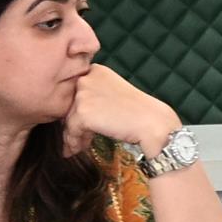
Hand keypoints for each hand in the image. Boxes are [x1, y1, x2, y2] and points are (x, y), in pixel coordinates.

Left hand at [63, 65, 180, 157]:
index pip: (76, 91)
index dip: (76, 108)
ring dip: (72, 135)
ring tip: (76, 147)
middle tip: (75, 138)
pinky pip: (71, 131)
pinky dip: (74, 142)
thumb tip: (75, 113)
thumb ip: (96, 96)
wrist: (153, 123)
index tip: (78, 122)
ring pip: (68, 119)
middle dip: (72, 123)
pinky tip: (77, 150)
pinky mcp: (82, 112)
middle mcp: (87, 78)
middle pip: (69, 105)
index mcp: (97, 70)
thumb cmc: (141, 112)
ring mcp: (83, 94)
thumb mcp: (116, 93)